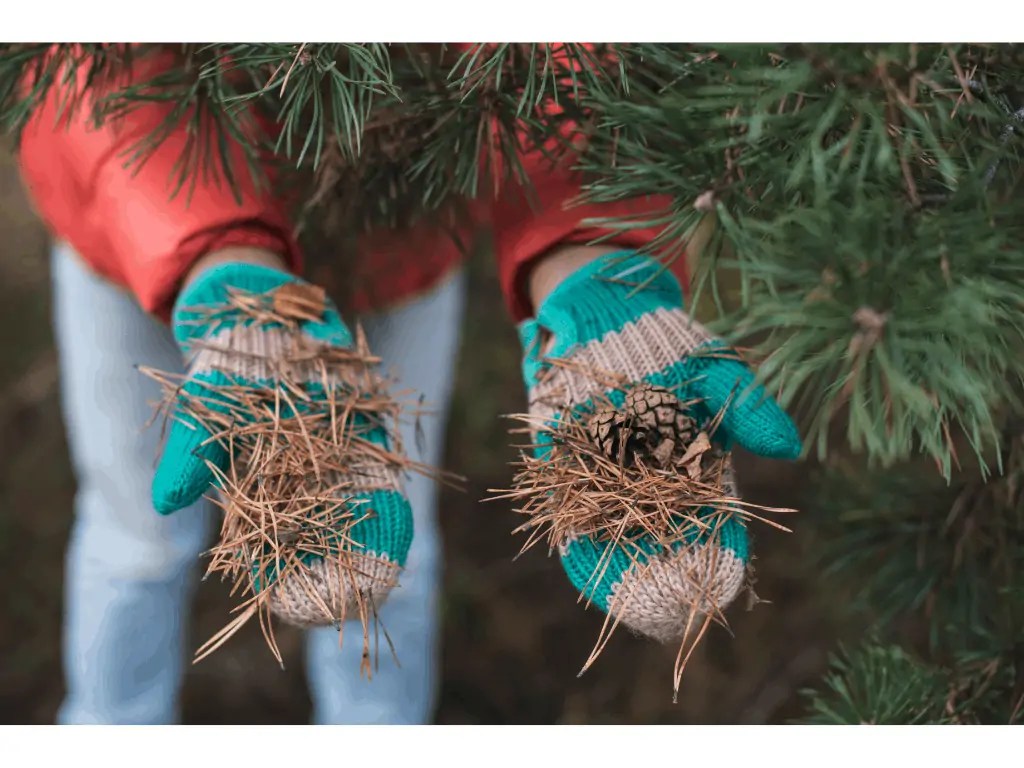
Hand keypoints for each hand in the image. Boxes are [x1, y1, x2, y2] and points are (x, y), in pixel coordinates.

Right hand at [152, 258, 412, 624]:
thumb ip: (189, 456)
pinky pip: (380, 454)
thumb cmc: (227, 369)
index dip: (285, 570)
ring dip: (372, 532)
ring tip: (387, 571)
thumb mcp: (202, 412)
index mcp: (268, 477)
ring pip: (358, 496)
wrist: (264, 315)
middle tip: (356, 598)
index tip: (293, 603)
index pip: (277, 536)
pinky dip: (389, 483)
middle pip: (326, 525)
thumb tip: (163, 506)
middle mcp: (306, 468)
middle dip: (341, 561)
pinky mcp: (362, 417)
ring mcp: (338, 445)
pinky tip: (400, 511)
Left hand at [517, 249, 800, 642]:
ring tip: (631, 605)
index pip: (716, 518)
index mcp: (694, 462)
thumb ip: (747, 408)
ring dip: (622, 568)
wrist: (600, 313)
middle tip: (673, 613)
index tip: (724, 582)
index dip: (721, 551)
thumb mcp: (715, 370)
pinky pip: (572, 509)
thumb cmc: (666, 342)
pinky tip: (581, 564)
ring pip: (619, 533)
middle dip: (669, 574)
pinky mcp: (566, 467)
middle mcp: (653, 477)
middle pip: (666, 537)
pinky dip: (576, 536)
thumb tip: (789, 449)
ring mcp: (608, 476)